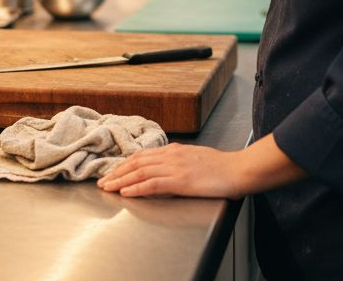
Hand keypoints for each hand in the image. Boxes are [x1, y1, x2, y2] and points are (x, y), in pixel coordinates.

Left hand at [97, 143, 245, 198]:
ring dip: (121, 180)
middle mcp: (172, 156)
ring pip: (140, 172)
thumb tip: (170, 167)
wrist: (239, 169)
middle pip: (137, 162)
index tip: (114, 171)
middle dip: (117, 172)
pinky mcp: (181, 180)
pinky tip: (126, 192)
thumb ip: (181, 162)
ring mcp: (175, 167)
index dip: (126, 164)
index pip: (143, 155)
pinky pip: (153, 184)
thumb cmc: (223, 167)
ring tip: (107, 187)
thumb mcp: (197, 159)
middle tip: (103, 181)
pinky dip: (136, 188)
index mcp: (176, 150)